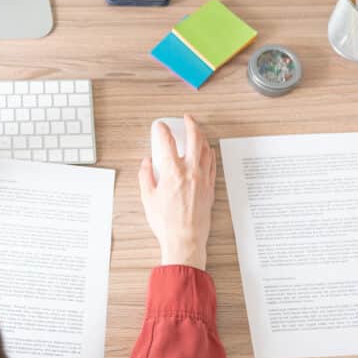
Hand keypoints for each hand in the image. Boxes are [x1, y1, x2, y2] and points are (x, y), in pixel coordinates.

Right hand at [138, 114, 215, 269]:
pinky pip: (212, 164)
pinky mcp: (210, 188)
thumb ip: (145, 175)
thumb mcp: (147, 197)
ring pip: (206, 150)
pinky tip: (207, 151)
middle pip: (195, 139)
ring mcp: (203, 179)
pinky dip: (209, 153)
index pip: (167, 142)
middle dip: (191, 124)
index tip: (159, 126)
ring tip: (197, 131)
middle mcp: (190, 172)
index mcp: (172, 172)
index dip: (162, 130)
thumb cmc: (166, 222)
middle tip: (187, 118)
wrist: (185, 240)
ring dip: (202, 137)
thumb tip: (147, 162)